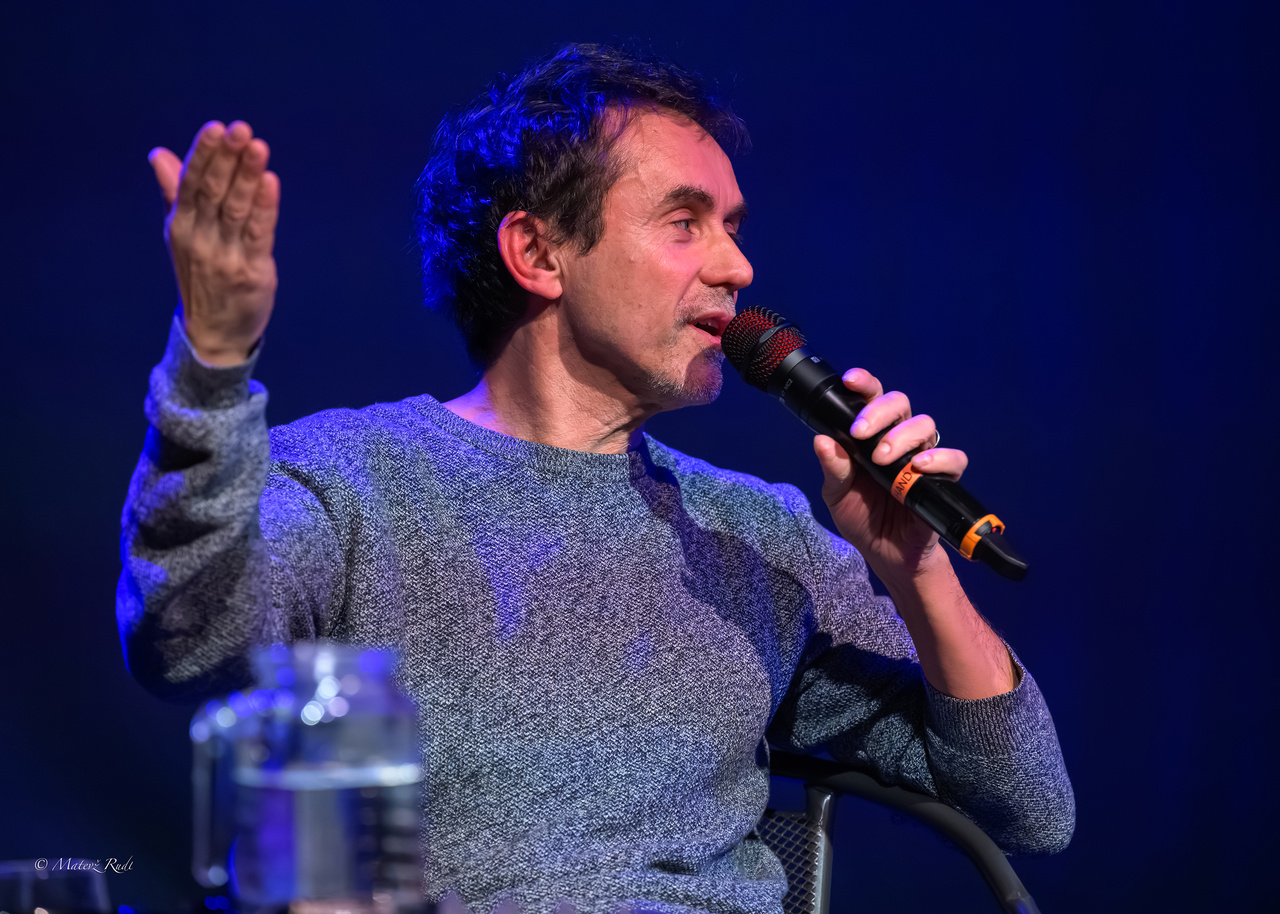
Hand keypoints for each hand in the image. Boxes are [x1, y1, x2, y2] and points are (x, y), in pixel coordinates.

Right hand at [150, 120, 278, 365]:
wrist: (213, 334)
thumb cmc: (201, 277)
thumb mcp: (182, 235)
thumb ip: (174, 194)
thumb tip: (159, 154)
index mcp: (180, 226)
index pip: (189, 183)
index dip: (202, 155)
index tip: (215, 128)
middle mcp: (200, 239)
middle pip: (212, 192)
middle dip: (226, 159)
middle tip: (240, 129)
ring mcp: (225, 257)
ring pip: (236, 210)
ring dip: (247, 177)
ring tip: (258, 147)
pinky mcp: (252, 272)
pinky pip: (259, 235)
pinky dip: (264, 208)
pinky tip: (270, 183)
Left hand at [813, 368, 968, 585]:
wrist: (886, 554)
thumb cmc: (863, 518)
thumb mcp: (837, 495)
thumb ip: (833, 468)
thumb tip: (821, 440)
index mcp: (871, 436)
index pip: (871, 399)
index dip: (864, 384)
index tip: (850, 381)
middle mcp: (898, 439)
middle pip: (900, 403)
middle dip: (879, 412)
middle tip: (860, 433)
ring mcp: (922, 456)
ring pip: (925, 424)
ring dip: (902, 436)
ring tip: (883, 459)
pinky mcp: (943, 479)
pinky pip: (953, 458)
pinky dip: (939, 458)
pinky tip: (918, 467)